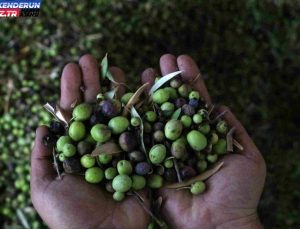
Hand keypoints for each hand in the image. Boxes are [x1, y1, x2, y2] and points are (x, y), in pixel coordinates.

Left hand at [31, 55, 148, 228]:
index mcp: (78, 150)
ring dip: (116, 90)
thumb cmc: (70, 217)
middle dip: (92, 83)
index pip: (75, 114)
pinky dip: (142, 109)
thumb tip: (42, 125)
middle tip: (89, 59)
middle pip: (97, 108)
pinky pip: (143, 130)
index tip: (71, 68)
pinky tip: (140, 89)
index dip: (72, 91)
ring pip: (119, 113)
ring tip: (113, 67)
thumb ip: (42, 157)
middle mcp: (100, 146)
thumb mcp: (44, 187)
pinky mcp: (142, 156)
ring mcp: (122, 149)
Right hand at [141, 54, 265, 228]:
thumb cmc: (238, 193)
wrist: (217, 223)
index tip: (182, 59)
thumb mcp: (248, 156)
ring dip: (151, 94)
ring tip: (145, 71)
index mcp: (203, 136)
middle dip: (168, 81)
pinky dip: (136, 120)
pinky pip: (141, 140)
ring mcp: (164, 150)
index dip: (189, 81)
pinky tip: (131, 99)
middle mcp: (182, 139)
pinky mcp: (150, 164)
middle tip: (162, 59)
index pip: (194, 102)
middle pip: (173, 105)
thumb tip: (219, 105)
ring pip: (156, 117)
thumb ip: (232, 129)